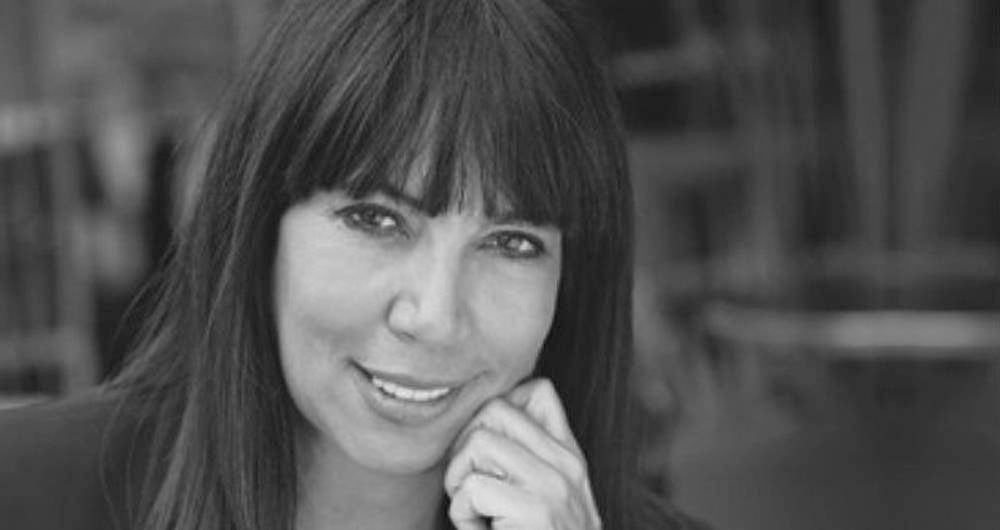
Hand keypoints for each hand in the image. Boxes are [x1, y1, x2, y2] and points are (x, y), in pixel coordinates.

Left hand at [444, 378, 602, 528]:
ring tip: (476, 511)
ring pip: (480, 443)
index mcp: (569, 457)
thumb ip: (529, 458)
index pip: (537, 390)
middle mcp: (568, 466)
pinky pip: (474, 488)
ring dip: (460, 481)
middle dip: (465, 446)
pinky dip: (462, 515)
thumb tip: (491, 413)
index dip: (498, 410)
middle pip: (495, 408)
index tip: (485, 453)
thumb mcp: (542, 497)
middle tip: (470, 485)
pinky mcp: (538, 512)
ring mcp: (556, 487)